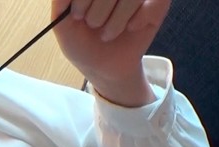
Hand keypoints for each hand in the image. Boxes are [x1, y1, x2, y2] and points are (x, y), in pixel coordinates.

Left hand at [51, 0, 169, 105]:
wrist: (103, 67)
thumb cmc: (82, 42)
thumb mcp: (62, 24)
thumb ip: (61, 2)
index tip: (77, 16)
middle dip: (99, 9)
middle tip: (93, 25)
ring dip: (117, 18)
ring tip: (108, 34)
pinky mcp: (158, 3)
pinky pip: (155, 2)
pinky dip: (140, 17)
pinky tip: (131, 28)